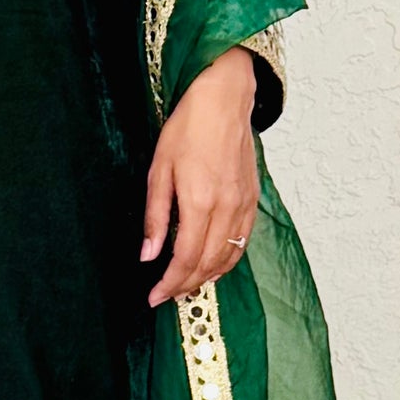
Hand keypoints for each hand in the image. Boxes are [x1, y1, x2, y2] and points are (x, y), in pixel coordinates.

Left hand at [140, 47, 258, 307]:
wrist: (224, 101)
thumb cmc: (187, 130)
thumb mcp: (158, 171)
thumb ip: (155, 216)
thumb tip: (148, 254)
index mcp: (200, 202)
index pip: (186, 258)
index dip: (170, 283)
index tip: (154, 297)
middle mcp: (226, 208)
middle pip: (208, 264)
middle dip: (186, 286)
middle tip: (166, 296)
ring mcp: (243, 205)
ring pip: (228, 257)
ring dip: (207, 277)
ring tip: (186, 286)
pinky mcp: (252, 199)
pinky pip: (242, 242)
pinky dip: (227, 260)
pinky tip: (212, 265)